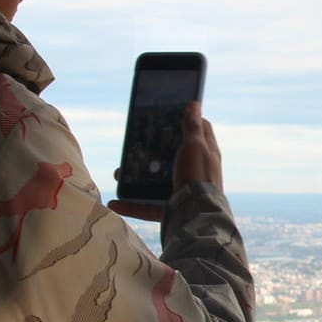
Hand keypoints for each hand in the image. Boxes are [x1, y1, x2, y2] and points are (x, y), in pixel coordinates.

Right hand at [110, 101, 223, 222]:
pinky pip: (147, 207)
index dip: (187, 121)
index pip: (200, 131)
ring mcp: (182, 190)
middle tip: (136, 145)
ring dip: (135, 178)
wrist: (197, 218)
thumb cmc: (198, 178)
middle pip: (172, 157)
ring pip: (155, 182)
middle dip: (153, 152)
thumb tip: (194, 104)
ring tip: (119, 173)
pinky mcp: (170, 209)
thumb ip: (192, 127)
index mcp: (205, 154)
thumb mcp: (194, 147)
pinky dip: (131, 205)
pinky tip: (115, 202)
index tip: (171, 115)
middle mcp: (195, 172)